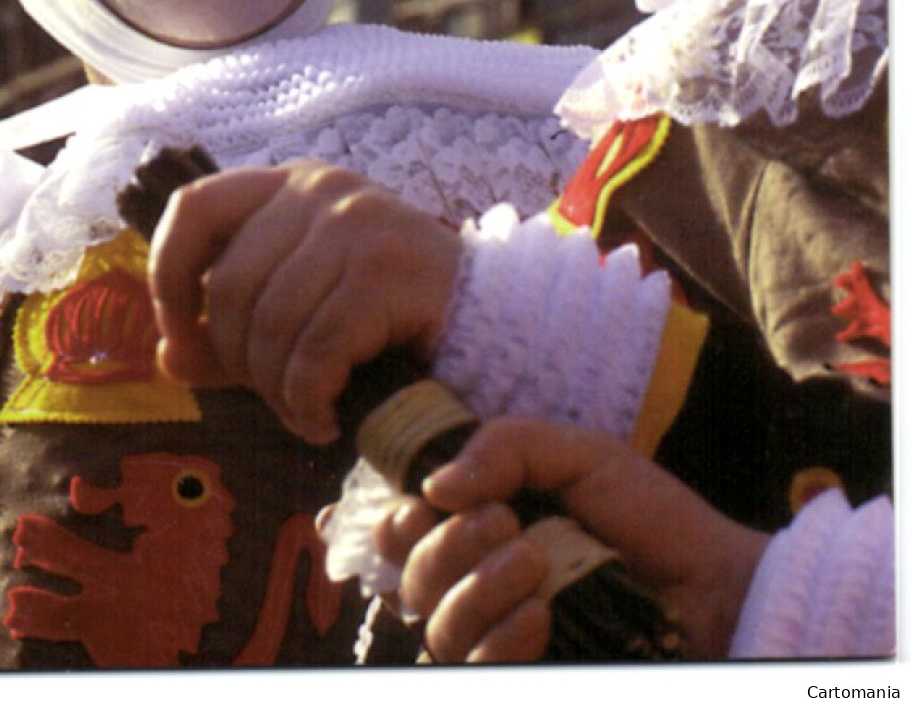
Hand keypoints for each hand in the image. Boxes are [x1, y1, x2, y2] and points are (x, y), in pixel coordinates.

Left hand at [146, 161, 461, 443]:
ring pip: (271, 324)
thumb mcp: (296, 309)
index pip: (193, 209)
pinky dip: (308, 401)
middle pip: (229, 286)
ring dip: (277, 391)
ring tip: (303, 413)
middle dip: (236, 362)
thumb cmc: (381, 316)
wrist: (489, 323)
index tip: (179, 340)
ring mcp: (358, 223)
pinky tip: (324, 420)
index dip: (168, 278)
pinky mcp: (391, 271)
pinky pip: (317, 351)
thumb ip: (227, 331)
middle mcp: (320, 189)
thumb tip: (168, 359)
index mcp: (286, 184)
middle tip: (271, 397)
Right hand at [376, 417, 768, 661]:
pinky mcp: (526, 669)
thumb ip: (505, 446)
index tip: (437, 505)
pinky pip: (475, 670)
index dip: (399, 523)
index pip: (398, 535)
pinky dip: (498, 641)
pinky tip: (538, 617)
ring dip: (476, 591)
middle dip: (447, 546)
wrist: (719, 587)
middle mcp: (477, 585)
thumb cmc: (652, 518)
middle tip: (507, 523)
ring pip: (437, 630)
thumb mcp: (580, 454)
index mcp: (479, 528)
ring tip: (534, 567)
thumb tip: (434, 487)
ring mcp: (500, 638)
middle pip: (409, 581)